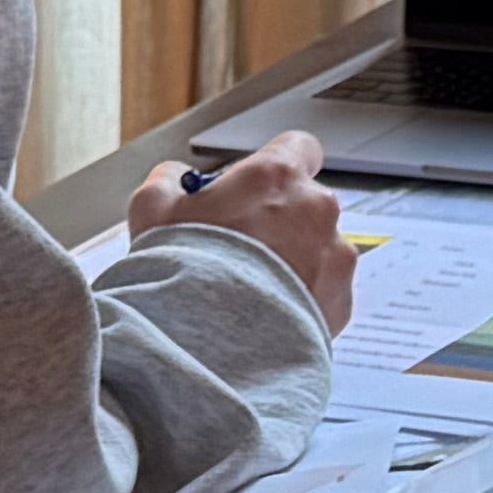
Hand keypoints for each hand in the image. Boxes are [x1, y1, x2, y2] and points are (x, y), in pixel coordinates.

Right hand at [129, 129, 355, 329]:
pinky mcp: (341, 302)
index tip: (263, 184)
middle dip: (281, 221)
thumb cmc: (181, 274)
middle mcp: (316, 210)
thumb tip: (176, 178)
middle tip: (242, 249)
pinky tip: (268, 315)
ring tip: (253, 292)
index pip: (299, 147)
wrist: (209, 346)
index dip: (279, 165)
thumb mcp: (152, 210)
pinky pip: (324, 292)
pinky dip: (303, 300)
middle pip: (307, 204)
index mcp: (276, 177)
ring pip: (319, 249)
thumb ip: (168, 180)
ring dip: (294, 262)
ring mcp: (335, 258)